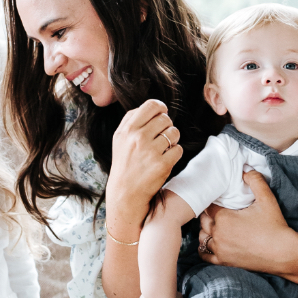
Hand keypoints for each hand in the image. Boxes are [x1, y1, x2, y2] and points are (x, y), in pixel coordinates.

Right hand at [105, 99, 181, 233]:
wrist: (125, 192)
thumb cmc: (124, 163)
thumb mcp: (120, 138)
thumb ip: (132, 119)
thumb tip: (154, 107)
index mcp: (128, 129)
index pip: (151, 105)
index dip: (161, 108)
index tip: (162, 114)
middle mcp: (138, 138)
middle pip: (165, 119)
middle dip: (167, 126)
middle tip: (161, 136)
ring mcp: (150, 151)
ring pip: (174, 133)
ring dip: (172, 140)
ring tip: (163, 148)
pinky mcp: (162, 164)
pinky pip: (178, 149)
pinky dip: (175, 154)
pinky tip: (165, 159)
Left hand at [199, 170, 295, 272]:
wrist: (283, 253)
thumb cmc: (275, 226)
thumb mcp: (267, 199)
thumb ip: (255, 180)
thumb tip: (245, 170)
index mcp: (224, 218)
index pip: (209, 206)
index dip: (214, 202)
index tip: (220, 201)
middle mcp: (218, 234)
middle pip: (203, 220)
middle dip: (209, 215)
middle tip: (217, 211)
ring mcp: (220, 249)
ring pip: (202, 237)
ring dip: (206, 230)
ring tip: (215, 226)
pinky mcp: (224, 261)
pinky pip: (205, 254)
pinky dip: (205, 248)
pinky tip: (211, 242)